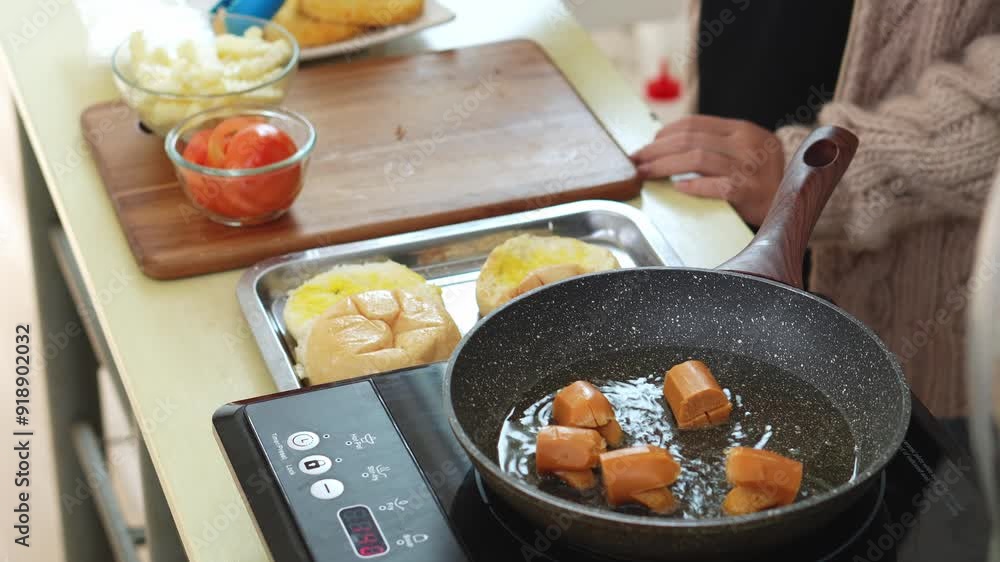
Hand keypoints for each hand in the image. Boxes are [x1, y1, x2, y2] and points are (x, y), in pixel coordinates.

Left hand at [631, 115, 784, 226]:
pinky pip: (713, 185)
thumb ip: (716, 145)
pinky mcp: (748, 191)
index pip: (696, 124)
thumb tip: (667, 146)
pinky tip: (677, 188)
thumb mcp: (745, 153)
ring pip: (696, 158)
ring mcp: (749, 167)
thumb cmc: (759, 182)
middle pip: (691, 139)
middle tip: (637, 159)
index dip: (665, 133)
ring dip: (664, 165)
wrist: (792, 208)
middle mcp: (748, 144)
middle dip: (657, 149)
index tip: (647, 144)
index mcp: (743, 130)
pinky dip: (692, 186)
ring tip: (646, 173)